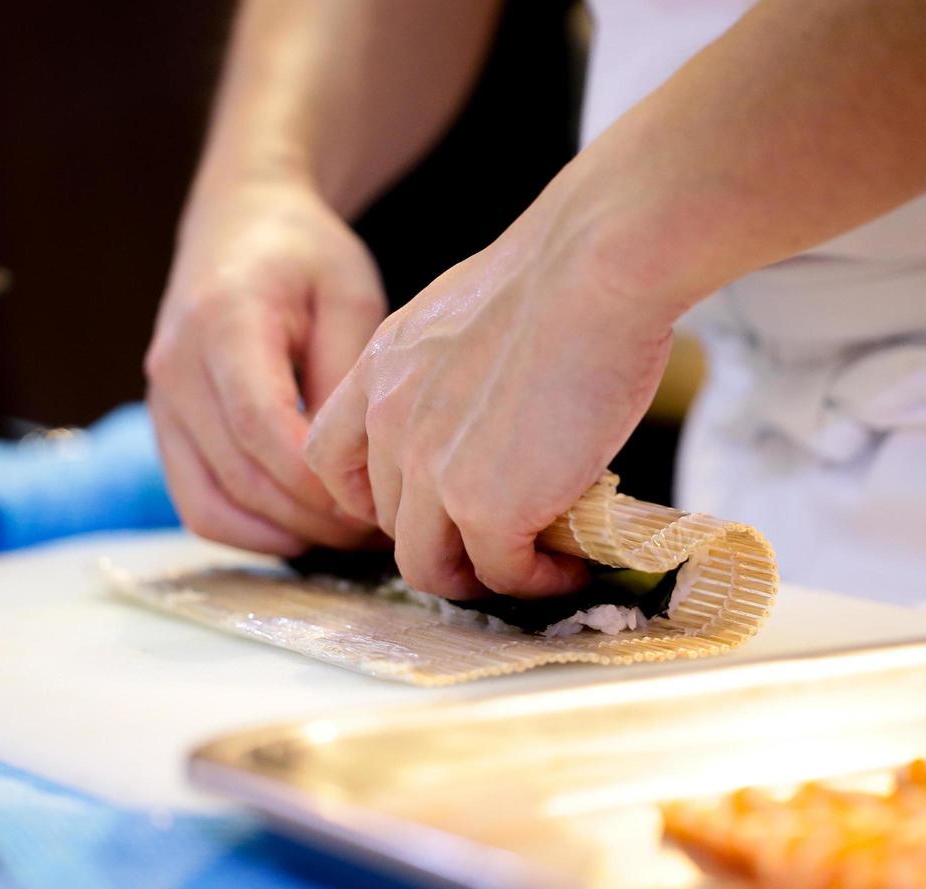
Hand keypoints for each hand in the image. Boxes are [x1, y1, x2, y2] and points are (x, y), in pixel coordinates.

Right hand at [146, 178, 384, 554]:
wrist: (238, 224)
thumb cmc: (306, 255)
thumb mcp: (349, 294)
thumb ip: (346, 375)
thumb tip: (352, 465)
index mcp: (223, 321)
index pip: (259, 423)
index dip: (315, 477)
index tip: (374, 498)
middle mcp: (176, 367)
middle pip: (240, 474)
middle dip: (315, 515)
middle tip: (379, 527)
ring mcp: (163, 403)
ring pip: (213, 503)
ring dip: (286, 532)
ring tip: (349, 533)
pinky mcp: (166, 429)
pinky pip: (197, 505)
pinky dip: (249, 532)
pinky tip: (303, 530)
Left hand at [305, 187, 676, 598]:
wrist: (596, 267)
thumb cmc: (562, 273)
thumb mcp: (468, 313)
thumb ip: (453, 370)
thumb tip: (492, 414)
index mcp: (381, 369)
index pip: (329, 457)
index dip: (367, 496)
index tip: (422, 506)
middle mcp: (390, 422)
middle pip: (385, 521)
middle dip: (440, 539)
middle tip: (500, 541)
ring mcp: (430, 470)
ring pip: (428, 566)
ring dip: (480, 577)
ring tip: (535, 565)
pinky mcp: (485, 507)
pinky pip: (501, 575)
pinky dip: (535, 583)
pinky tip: (571, 568)